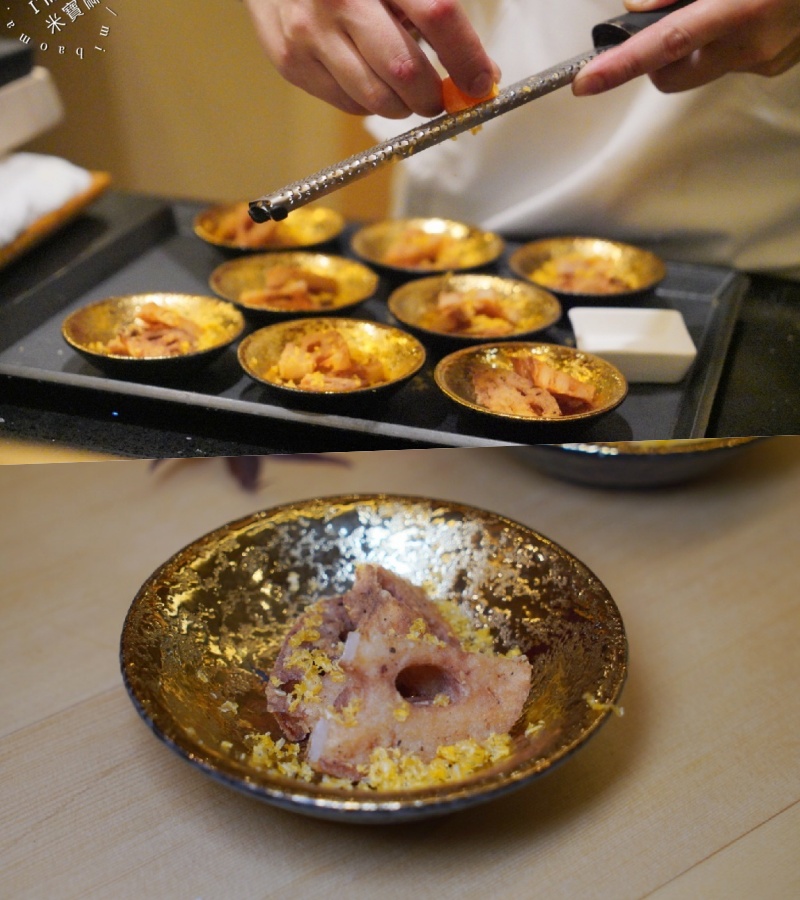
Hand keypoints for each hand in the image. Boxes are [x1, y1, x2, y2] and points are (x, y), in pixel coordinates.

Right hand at [243, 0, 498, 117]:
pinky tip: (371, 77)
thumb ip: (436, 9)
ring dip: (404, 106)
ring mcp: (309, 34)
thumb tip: (481, 72)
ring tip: (407, 89)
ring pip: (376, 100)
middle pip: (406, 71)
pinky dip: (370, 102)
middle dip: (433, 95)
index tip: (482, 83)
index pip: (438, 15)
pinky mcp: (291, 62)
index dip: (467, 58)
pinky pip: (347, 104)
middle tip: (441, 96)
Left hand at [572, 0, 799, 95]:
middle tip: (661, 24)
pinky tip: (747, 8)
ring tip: (721, 4)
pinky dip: (725, 39)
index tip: (586, 82)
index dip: (620, 64)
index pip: (664, 43)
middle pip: (671, 75)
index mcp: (744, 6)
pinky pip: (731, 60)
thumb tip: (638, 6)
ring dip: (695, 43)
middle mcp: (753, 43)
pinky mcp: (777, 65)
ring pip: (701, 66)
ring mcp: (767, 60)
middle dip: (653, 60)